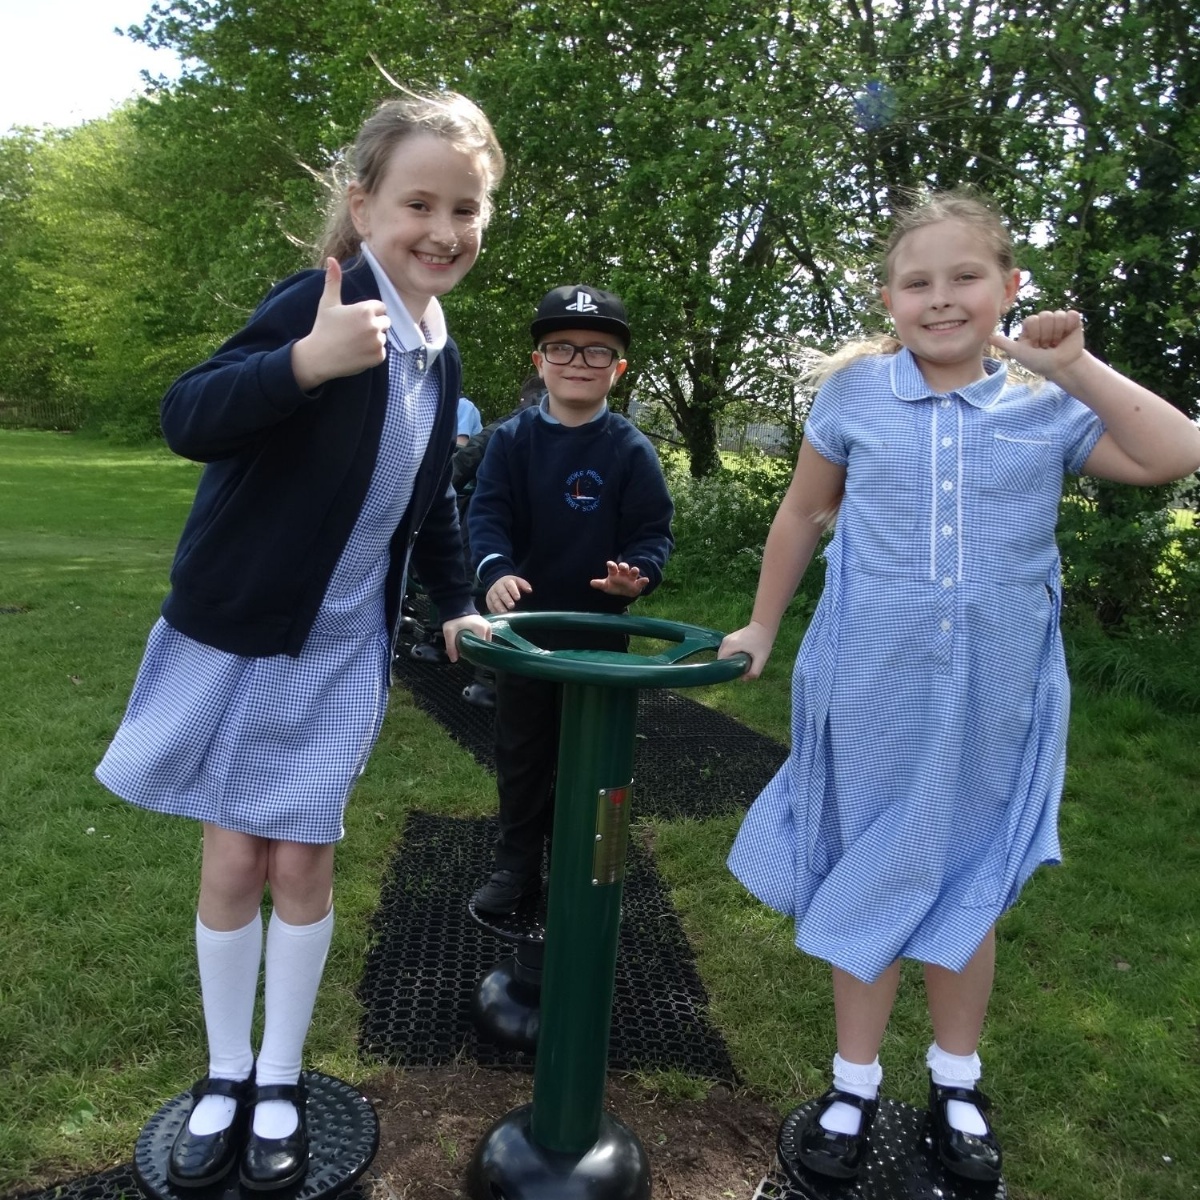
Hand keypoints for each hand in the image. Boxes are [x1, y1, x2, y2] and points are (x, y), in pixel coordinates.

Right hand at [291, 258, 390, 390]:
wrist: (318, 357)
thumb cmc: (323, 328)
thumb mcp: (328, 303)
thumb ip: (334, 280)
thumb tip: (331, 259)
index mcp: (365, 310)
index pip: (381, 307)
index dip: (369, 313)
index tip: (355, 319)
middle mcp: (374, 325)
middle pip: (385, 322)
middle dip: (374, 325)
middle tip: (355, 332)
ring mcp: (378, 342)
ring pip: (383, 337)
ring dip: (373, 340)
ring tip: (355, 343)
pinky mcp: (379, 357)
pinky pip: (382, 352)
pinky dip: (373, 354)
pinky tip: (358, 353)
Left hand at [441, 612, 490, 663]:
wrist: (456, 606)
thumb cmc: (454, 619)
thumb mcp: (449, 632)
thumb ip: (451, 646)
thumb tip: (454, 660)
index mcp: (481, 629)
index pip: (482, 647)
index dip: (475, 654)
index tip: (468, 657)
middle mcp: (487, 628)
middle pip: (484, 645)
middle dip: (476, 650)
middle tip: (467, 653)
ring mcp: (488, 626)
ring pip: (485, 642)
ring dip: (478, 646)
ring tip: (469, 648)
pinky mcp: (486, 626)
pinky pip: (485, 638)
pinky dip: (479, 641)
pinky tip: (472, 643)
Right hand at [486, 574, 531, 613]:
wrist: (497, 583)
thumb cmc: (511, 585)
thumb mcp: (517, 581)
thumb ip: (524, 585)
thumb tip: (530, 590)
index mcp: (506, 581)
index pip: (510, 585)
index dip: (514, 591)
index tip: (518, 598)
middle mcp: (498, 587)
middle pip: (502, 593)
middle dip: (507, 599)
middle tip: (512, 606)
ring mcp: (492, 593)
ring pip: (495, 600)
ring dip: (499, 606)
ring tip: (504, 612)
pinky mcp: (488, 600)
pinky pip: (490, 605)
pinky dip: (494, 610)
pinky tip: (498, 615)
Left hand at [589, 560, 648, 597]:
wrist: (625, 591)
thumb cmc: (615, 585)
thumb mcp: (606, 586)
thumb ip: (600, 584)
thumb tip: (591, 583)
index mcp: (615, 572)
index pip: (612, 567)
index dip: (611, 565)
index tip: (609, 563)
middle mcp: (624, 573)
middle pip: (624, 567)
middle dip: (623, 566)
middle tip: (622, 566)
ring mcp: (631, 578)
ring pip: (633, 572)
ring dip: (634, 570)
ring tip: (635, 569)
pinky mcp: (638, 584)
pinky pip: (641, 581)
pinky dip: (643, 580)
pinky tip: (646, 579)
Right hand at [718, 621, 774, 679]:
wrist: (763, 627)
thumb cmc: (762, 643)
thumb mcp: (761, 659)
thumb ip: (754, 671)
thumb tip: (743, 679)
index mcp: (730, 646)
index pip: (721, 662)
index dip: (727, 670)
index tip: (737, 673)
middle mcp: (725, 642)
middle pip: (721, 659)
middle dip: (729, 666)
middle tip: (741, 668)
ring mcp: (726, 639)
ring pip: (723, 655)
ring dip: (729, 661)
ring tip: (741, 662)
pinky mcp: (728, 638)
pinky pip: (725, 651)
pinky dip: (730, 656)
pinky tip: (739, 657)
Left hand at [990, 309, 1084, 379]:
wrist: (1061, 367)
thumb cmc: (1039, 362)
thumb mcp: (1019, 353)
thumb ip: (1005, 344)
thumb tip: (987, 338)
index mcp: (1030, 326)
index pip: (1032, 320)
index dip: (1035, 334)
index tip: (1036, 346)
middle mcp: (1043, 321)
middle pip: (1045, 316)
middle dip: (1047, 335)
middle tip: (1047, 346)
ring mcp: (1058, 320)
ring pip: (1058, 316)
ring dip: (1058, 334)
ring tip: (1057, 343)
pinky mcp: (1073, 320)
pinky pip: (1071, 315)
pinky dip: (1070, 327)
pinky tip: (1067, 337)